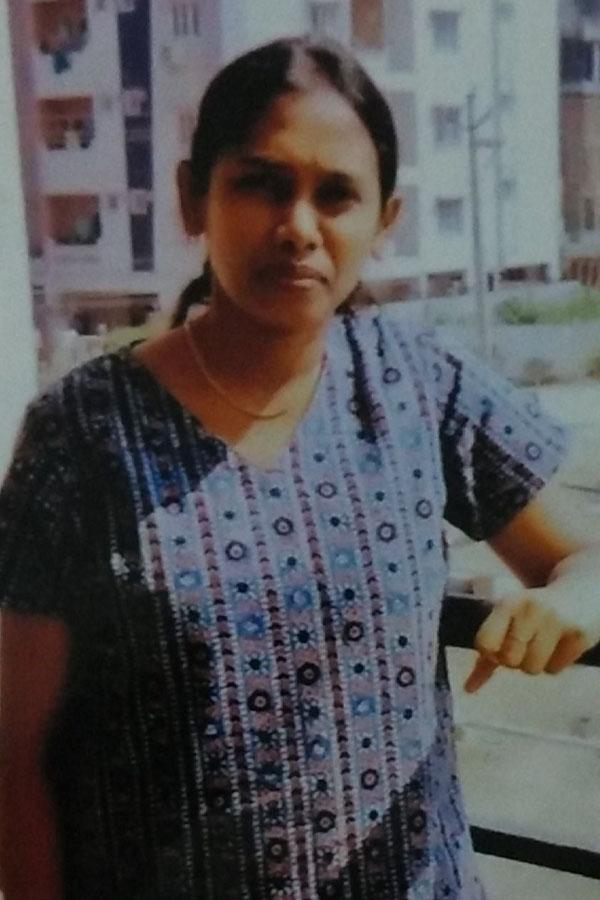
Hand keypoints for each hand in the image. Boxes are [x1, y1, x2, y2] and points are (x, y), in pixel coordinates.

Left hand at [464, 585, 599, 692]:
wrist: (584, 590)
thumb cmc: (537, 611)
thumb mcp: (510, 618)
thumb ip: (488, 650)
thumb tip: (469, 688)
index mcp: (508, 604)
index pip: (485, 643)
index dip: (491, 653)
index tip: (500, 647)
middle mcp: (530, 610)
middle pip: (509, 660)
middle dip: (515, 660)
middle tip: (526, 645)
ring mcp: (555, 621)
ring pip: (532, 669)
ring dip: (536, 664)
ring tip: (544, 644)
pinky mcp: (578, 635)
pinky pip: (555, 670)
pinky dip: (555, 664)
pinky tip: (560, 645)